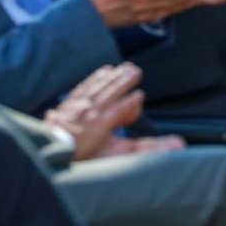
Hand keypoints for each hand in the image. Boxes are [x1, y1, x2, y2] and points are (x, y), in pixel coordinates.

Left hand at [44, 63, 183, 160]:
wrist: (51, 152)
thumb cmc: (83, 156)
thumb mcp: (115, 157)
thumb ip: (142, 150)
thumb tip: (174, 144)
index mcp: (101, 123)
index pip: (120, 108)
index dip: (131, 102)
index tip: (140, 95)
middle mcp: (90, 111)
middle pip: (110, 92)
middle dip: (124, 81)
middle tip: (136, 70)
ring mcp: (78, 105)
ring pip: (99, 86)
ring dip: (113, 76)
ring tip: (125, 68)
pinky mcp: (68, 103)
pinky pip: (84, 85)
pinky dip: (94, 77)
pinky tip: (103, 70)